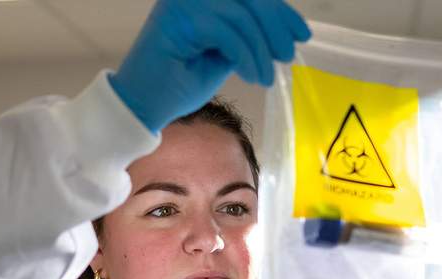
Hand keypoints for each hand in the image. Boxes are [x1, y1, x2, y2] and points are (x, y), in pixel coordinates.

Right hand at [109, 0, 309, 132]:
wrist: (142, 106)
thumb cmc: (177, 83)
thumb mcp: (222, 53)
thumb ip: (244, 34)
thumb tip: (279, 29)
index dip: (278, 11)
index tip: (300, 33)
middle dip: (275, 25)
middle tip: (287, 54)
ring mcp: (182, 2)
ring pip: (241, 15)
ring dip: (259, 49)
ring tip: (264, 75)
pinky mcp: (179, 19)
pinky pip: (227, 32)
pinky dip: (246, 55)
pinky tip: (252, 76)